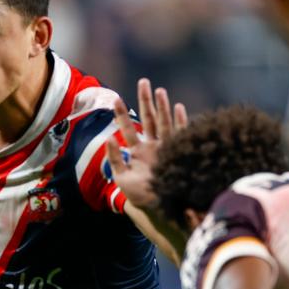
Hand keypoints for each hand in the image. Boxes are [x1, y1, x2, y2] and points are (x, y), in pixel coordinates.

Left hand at [107, 78, 187, 209]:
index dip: (121, 114)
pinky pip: (180, 134)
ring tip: (158, 90)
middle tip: (143, 81)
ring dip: (161, 106)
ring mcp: (166, 148)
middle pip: (148, 118)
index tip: (116, 98)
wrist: (160, 207)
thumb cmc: (140, 196)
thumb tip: (109, 138)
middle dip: (145, 100)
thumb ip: (114, 159)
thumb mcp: (121, 178)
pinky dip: (180, 121)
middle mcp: (152, 146)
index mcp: (138, 151)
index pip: (128, 128)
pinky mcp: (179, 153)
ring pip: (163, 122)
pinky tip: (179, 107)